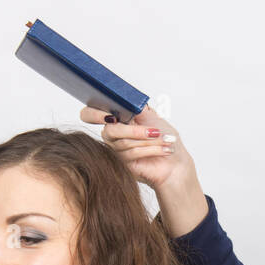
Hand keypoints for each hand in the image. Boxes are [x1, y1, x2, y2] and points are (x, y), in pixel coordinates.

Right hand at [79, 103, 194, 194]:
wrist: (175, 161)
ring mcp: (116, 150)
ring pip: (125, 142)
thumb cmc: (164, 137)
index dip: (94, 114)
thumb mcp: (151, 116)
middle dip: (135, 131)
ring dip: (149, 141)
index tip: (110, 116)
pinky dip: (151, 149)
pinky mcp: (122, 164)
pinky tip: (163, 149)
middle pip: (110, 130)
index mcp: (116, 119)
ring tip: (165, 140)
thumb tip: (125, 99)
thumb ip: (135, 107)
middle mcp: (112, 135)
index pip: (90, 114)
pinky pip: (132, 153)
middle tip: (154, 131)